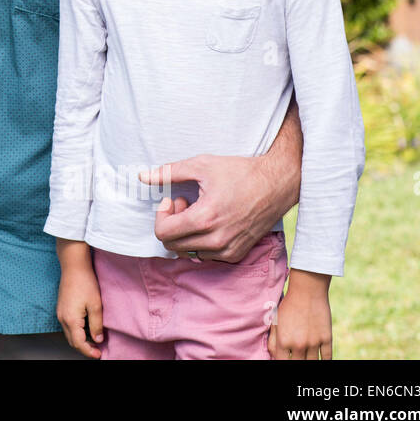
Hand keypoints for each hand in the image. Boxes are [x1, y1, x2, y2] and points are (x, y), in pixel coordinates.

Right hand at [54, 239, 102, 357]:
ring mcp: (60, 313)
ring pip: (69, 334)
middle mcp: (62, 318)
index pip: (79, 343)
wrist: (73, 266)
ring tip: (94, 340)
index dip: (89, 351)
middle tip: (98, 350)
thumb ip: (96, 325)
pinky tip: (86, 328)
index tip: (99, 354)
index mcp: (70, 319)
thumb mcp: (95, 305)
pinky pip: (68, 326)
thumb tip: (98, 339)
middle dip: (84, 348)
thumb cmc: (85, 283)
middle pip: (72, 341)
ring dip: (80, 340)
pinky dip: (76, 331)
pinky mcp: (61, 308)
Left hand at [138, 152, 291, 261]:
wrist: (277, 184)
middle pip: (171, 245)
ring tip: (199, 211)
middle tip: (184, 203)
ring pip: (187, 252)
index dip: (161, 215)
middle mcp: (216, 240)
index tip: (173, 199)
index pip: (162, 233)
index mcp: (204, 219)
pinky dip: (200, 241)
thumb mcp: (201, 165)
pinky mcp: (237, 254)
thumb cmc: (240, 172)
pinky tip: (211, 221)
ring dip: (185, 233)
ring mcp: (227, 250)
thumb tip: (142, 177)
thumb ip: (168, 172)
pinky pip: (205, 255)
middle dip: (171, 223)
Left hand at [269, 270, 332, 359]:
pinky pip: (327, 358)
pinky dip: (324, 361)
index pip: (281, 362)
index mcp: (283, 341)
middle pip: (297, 364)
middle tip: (296, 356)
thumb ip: (273, 341)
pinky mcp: (327, 339)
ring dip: (308, 361)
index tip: (285, 358)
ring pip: (312, 363)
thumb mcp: (275, 322)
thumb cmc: (288, 305)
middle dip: (295, 362)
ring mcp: (314, 343)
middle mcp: (298, 344)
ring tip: (305, 357)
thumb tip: (273, 356)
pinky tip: (320, 360)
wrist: (307, 291)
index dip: (282, 361)